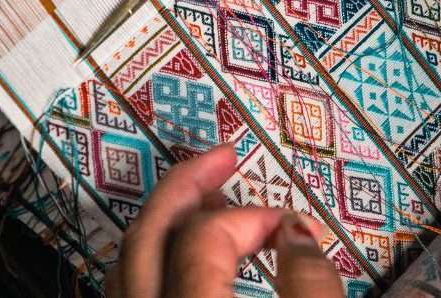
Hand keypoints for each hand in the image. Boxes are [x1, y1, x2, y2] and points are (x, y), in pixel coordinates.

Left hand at [105, 144, 343, 296]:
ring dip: (169, 214)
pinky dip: (156, 250)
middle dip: (189, 182)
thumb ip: (310, 287)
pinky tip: (182, 247)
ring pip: (132, 256)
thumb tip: (298, 233)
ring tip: (204, 194)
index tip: (296, 225)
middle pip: (151, 230)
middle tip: (221, 156)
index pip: (210, 238)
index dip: (257, 218)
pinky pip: (130, 283)